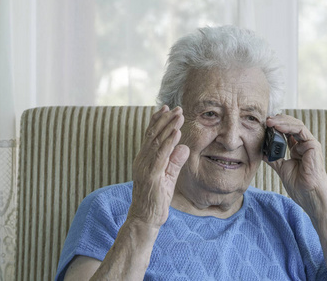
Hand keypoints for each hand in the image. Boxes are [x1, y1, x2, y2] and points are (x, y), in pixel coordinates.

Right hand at [128, 105, 189, 227]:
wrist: (145, 219)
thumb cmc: (156, 200)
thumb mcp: (168, 178)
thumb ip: (174, 162)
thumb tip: (184, 147)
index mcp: (144, 159)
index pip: (150, 136)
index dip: (157, 121)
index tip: (166, 108)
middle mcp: (142, 160)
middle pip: (153, 135)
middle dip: (165, 119)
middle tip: (176, 107)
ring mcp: (145, 167)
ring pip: (157, 142)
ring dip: (169, 126)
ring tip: (178, 114)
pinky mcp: (151, 175)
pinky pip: (161, 155)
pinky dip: (169, 142)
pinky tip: (176, 132)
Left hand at [263, 115, 326, 212]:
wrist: (308, 194)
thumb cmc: (299, 185)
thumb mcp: (282, 168)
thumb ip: (274, 159)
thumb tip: (263, 153)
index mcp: (297, 150)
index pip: (287, 132)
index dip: (276, 127)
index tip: (264, 125)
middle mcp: (303, 145)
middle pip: (291, 126)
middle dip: (278, 121)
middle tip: (266, 120)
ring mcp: (309, 144)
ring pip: (295, 125)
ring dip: (281, 121)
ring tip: (269, 121)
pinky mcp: (313, 145)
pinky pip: (300, 130)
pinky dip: (288, 126)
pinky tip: (277, 126)